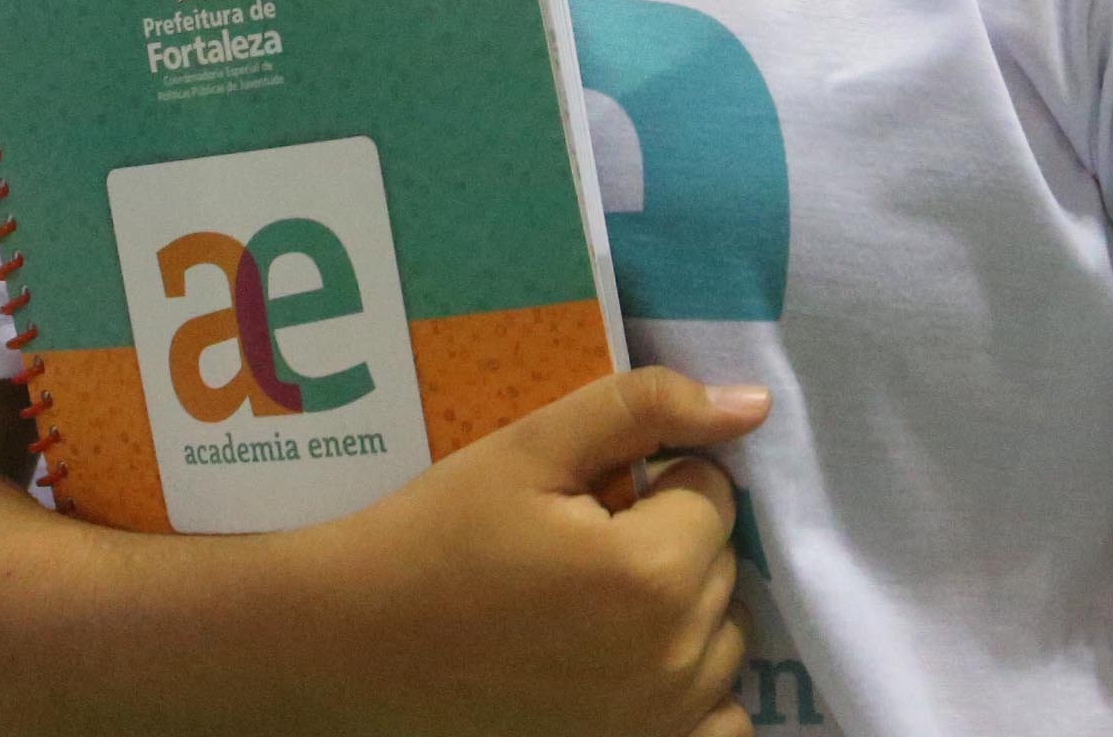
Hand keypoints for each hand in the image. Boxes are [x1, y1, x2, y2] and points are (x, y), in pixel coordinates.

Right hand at [300, 366, 767, 736]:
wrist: (358, 645)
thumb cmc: (438, 535)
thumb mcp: (531, 449)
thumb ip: (644, 411)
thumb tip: (754, 406)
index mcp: (652, 573)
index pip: (712, 494)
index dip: (653, 481)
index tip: (586, 498)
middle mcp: (672, 659)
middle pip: (721, 566)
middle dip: (667, 541)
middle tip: (581, 546)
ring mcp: (658, 721)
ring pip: (722, 637)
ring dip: (681, 611)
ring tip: (594, 603)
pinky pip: (719, 722)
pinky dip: (690, 690)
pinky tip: (626, 665)